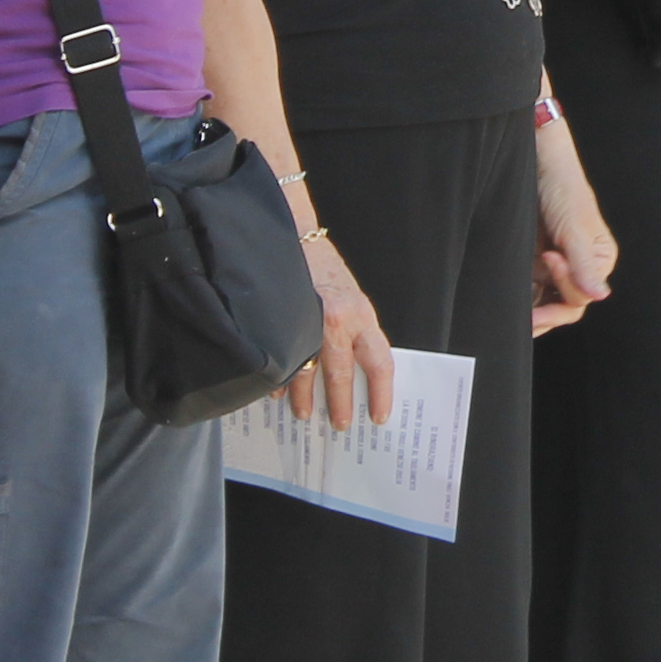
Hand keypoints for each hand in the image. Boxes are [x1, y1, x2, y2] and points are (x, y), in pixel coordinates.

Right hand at [286, 233, 398, 428]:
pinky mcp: (283, 320)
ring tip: (304, 413)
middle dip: (340, 404)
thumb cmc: (324, 271)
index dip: (381, 393)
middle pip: (341, 374)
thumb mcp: (351, 299)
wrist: (291, 236)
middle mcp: (338, 320)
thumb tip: (360, 373)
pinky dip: (281, 378)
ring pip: (308, 371)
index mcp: (361, 315)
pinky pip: (283, 358)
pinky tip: (279, 391)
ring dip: (305, 397)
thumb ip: (355, 332)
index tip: (379, 416)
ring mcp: (308, 321)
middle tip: (339, 425)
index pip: (379, 361)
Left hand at [531, 139, 617, 334]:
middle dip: (548, 313)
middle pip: (566, 305)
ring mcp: (554, 268)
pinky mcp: (533, 264)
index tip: (550, 258)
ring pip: (547, 303)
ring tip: (514, 320)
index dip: (566, 284)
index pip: (583, 294)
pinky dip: (523, 303)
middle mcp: (578, 268)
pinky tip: (509, 309)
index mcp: (598, 260)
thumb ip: (584, 264)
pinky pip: (530, 293)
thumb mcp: (575, 226)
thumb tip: (601, 295)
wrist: (532, 162)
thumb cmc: (561, 186)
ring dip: (533, 313)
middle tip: (526, 318)